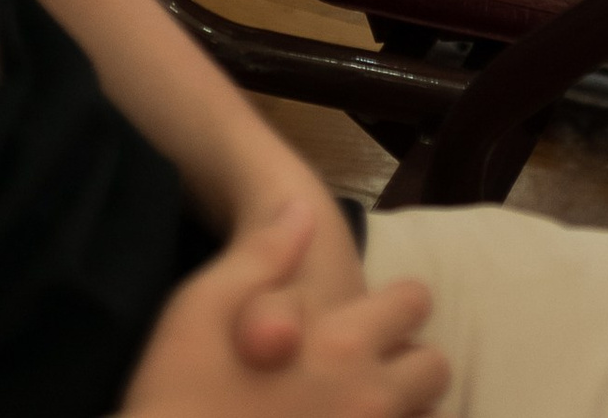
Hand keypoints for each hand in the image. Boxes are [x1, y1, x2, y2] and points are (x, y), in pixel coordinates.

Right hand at [123, 199, 445, 417]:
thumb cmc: (173, 395)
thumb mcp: (201, 307)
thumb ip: (263, 255)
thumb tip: (301, 209)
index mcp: (339, 344)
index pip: (411, 304)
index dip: (398, 303)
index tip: (375, 313)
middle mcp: (367, 402)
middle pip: (434, 371)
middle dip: (412, 363)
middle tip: (371, 367)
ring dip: (404, 412)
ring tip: (358, 409)